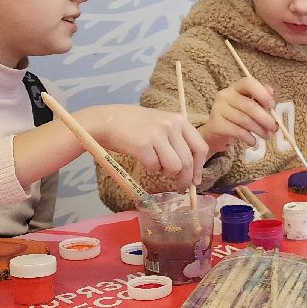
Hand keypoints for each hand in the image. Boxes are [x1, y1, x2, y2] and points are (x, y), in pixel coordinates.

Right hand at [80, 105, 209, 187]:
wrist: (105, 120)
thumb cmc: (133, 125)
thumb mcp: (161, 125)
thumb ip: (177, 141)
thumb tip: (191, 170)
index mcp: (179, 120)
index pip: (200, 147)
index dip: (199, 167)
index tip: (196, 181)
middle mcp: (171, 125)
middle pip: (187, 162)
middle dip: (185, 179)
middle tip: (180, 187)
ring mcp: (157, 134)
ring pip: (174, 167)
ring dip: (166, 173)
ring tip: (156, 165)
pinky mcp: (143, 145)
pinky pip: (155, 167)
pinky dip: (150, 168)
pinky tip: (143, 159)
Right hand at [200, 77, 275, 152]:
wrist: (217, 131)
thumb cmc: (238, 115)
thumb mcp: (251, 105)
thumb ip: (261, 98)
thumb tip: (270, 91)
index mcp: (236, 87)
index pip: (248, 83)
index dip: (262, 94)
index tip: (272, 106)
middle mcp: (225, 95)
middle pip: (249, 106)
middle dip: (265, 119)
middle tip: (274, 128)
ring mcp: (218, 109)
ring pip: (244, 120)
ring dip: (259, 130)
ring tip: (267, 136)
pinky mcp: (216, 124)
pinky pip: (236, 131)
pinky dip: (248, 137)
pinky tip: (253, 142)